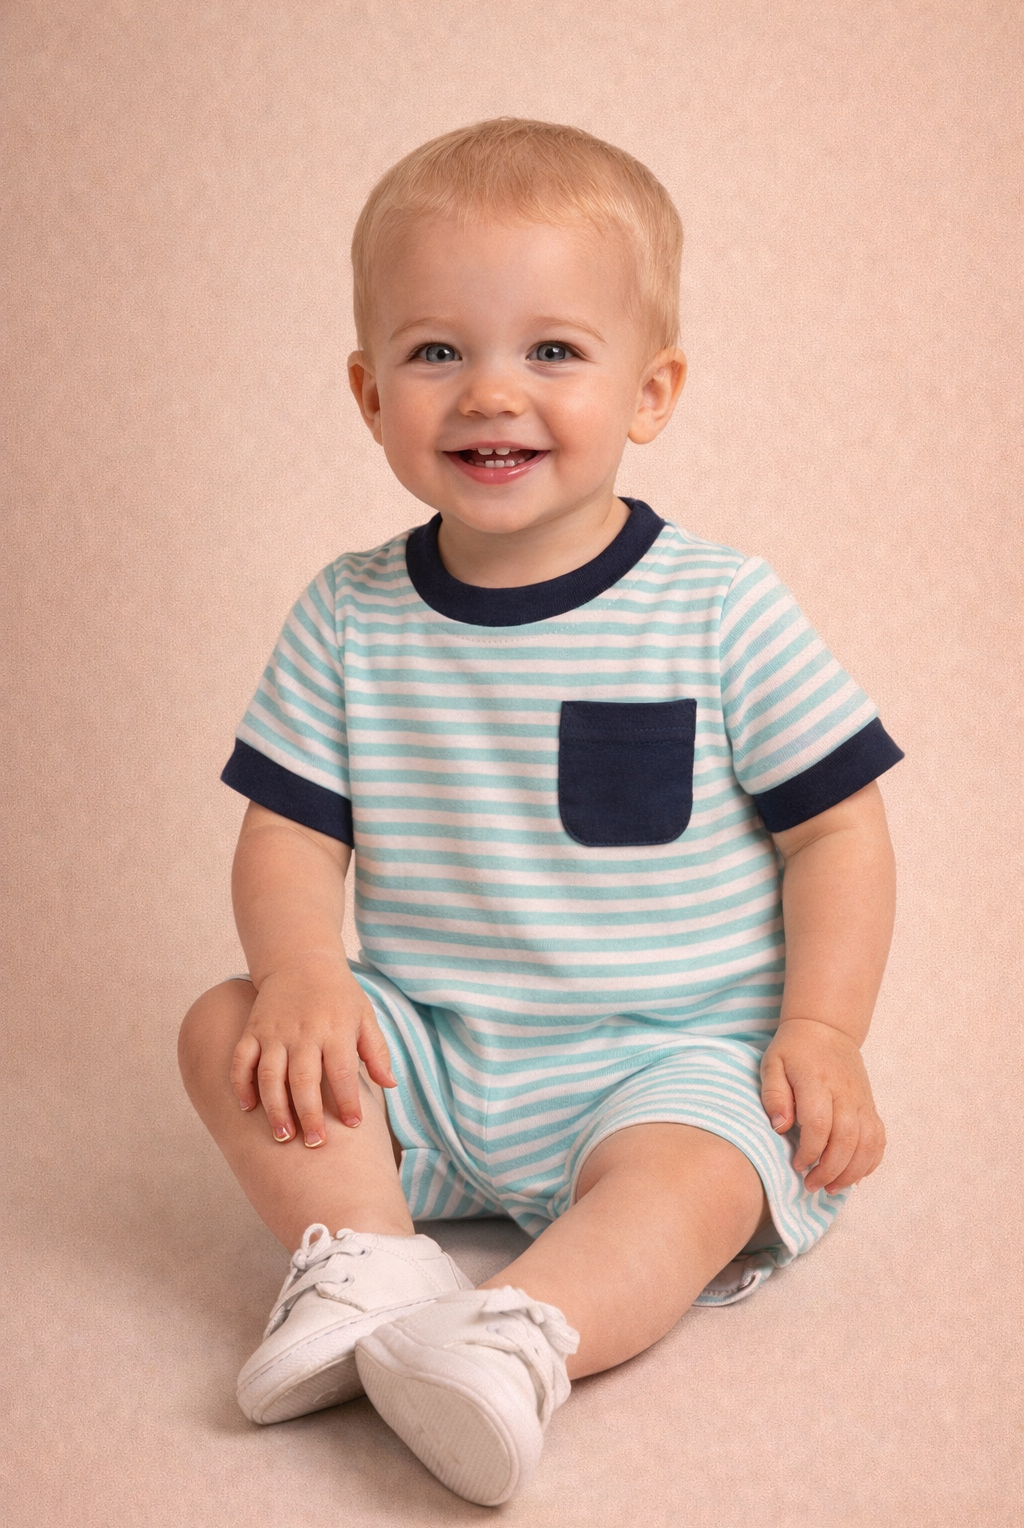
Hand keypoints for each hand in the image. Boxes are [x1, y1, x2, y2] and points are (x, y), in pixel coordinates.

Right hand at [229, 953, 395, 1146]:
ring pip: (270, 1075)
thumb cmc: (339, 995)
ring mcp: (274, 1032)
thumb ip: (376, 1052)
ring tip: (283, 1137)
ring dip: (275, 1108)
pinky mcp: (253, 1030)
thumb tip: (390, 1085)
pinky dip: (241, 1084)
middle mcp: (303, 1032)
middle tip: (315, 1144)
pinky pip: (242, 1060)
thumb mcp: (365, 1016)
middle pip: (304, 1079)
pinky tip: (247, 1108)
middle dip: (309, 1114)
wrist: (300, 960)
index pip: (342, 1071)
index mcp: (335, 1029)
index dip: (347, 1100)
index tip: (353, 1125)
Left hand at [759, 1018, 885, 1193]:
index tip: (796, 1165)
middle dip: (829, 1170)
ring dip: (851, 1172)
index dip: (809, 1152)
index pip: (819, 1125)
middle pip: (846, 1140)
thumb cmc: (793, 1050)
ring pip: (868, 1144)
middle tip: (811, 1185)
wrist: (826, 1029)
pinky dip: (870, 1162)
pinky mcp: (871, 1106)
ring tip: (831, 1188)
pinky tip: (853, 1175)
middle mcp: (844, 1093)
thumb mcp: (772, 1064)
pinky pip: (879, 1139)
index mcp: (817, 1081)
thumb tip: (780, 1128)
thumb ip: (774, 1095)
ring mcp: (862, 1101)